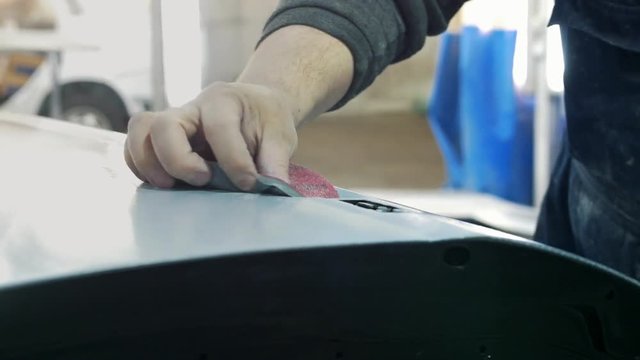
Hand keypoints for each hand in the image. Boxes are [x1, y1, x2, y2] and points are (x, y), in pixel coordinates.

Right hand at [124, 82, 297, 189]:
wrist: (254, 106)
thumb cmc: (265, 119)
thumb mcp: (281, 134)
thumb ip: (276, 159)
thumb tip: (275, 186)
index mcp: (223, 100)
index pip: (219, 128)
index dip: (234, 161)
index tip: (249, 184)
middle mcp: (192, 108)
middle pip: (164, 126)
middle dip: (179, 160)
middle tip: (202, 181)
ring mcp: (174, 122)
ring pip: (140, 131)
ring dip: (149, 163)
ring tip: (172, 187)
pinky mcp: (163, 139)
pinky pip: (136, 146)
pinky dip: (141, 166)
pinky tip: (164, 184)